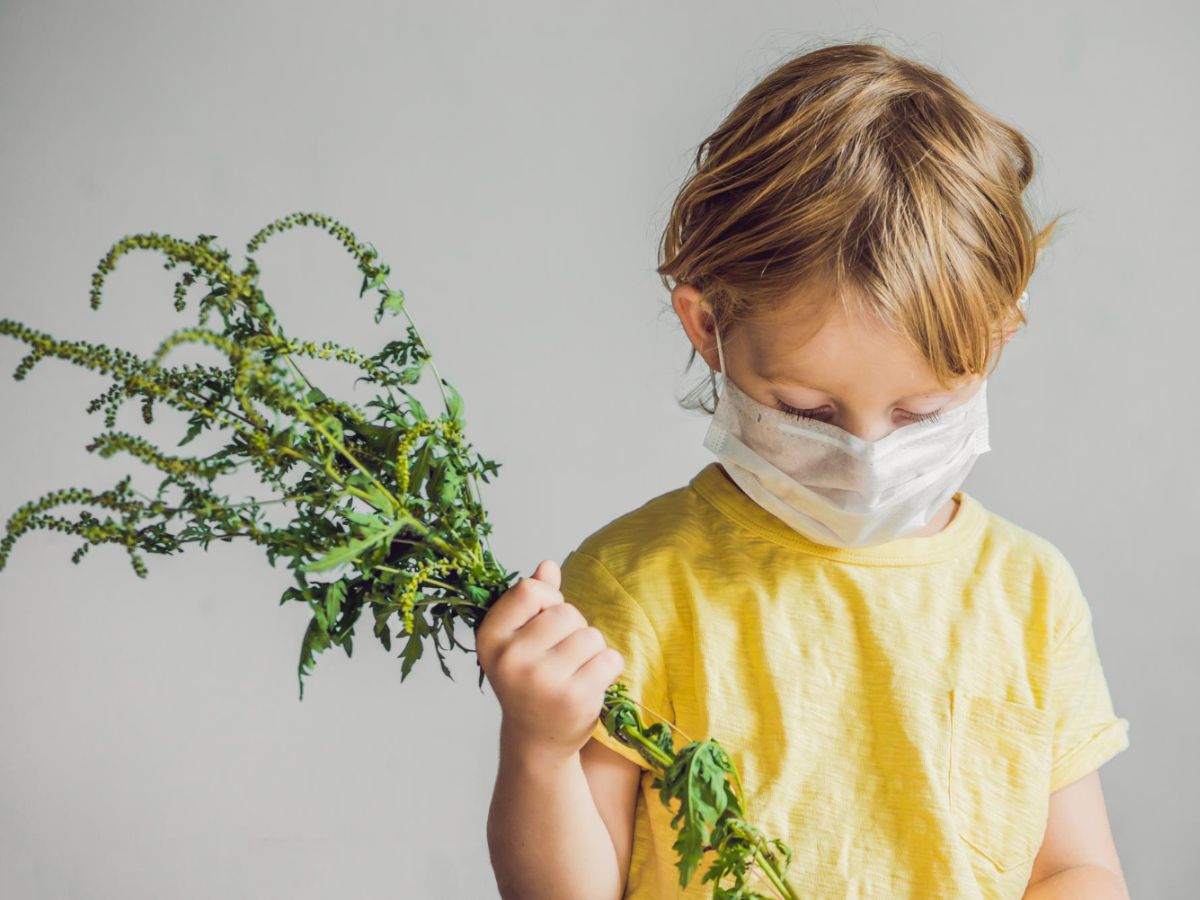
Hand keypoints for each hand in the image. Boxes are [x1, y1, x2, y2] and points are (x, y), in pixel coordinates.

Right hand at [477, 559, 624, 764]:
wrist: (536, 739)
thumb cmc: (528, 680)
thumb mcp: (518, 639)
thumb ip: (531, 601)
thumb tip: (547, 565)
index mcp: (491, 638)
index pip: (529, 590)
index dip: (548, 600)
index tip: (545, 620)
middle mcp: (511, 659)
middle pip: (566, 612)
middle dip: (573, 626)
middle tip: (561, 653)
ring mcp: (542, 681)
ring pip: (590, 635)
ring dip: (592, 648)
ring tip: (575, 668)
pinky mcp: (574, 698)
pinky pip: (610, 658)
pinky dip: (608, 666)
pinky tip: (590, 682)